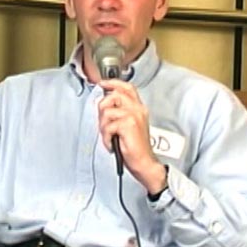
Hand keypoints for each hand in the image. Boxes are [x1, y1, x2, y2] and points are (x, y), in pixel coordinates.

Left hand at [98, 79, 166, 193]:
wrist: (144, 162)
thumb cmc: (134, 147)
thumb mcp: (127, 126)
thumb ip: (119, 112)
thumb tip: (104, 104)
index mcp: (139, 108)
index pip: (127, 88)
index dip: (113, 83)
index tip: (102, 84)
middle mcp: (138, 109)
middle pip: (113, 96)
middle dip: (103, 110)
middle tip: (105, 124)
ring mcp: (134, 116)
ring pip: (107, 111)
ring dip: (103, 127)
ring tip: (110, 136)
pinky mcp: (128, 125)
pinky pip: (107, 126)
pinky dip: (106, 137)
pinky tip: (111, 143)